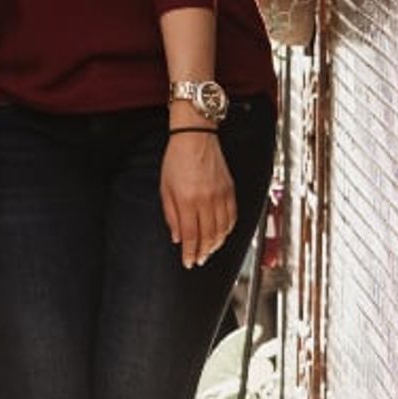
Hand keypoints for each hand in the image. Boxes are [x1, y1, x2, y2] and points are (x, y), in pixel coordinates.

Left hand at [160, 133, 236, 268]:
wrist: (195, 136)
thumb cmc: (177, 158)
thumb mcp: (165, 187)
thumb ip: (171, 215)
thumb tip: (177, 236)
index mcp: (187, 200)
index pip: (191, 236)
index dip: (190, 253)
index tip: (188, 262)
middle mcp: (206, 200)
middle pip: (208, 236)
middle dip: (203, 252)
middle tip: (199, 260)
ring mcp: (220, 196)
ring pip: (223, 230)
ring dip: (216, 244)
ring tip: (209, 251)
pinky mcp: (230, 190)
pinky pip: (233, 217)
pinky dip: (228, 230)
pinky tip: (222, 234)